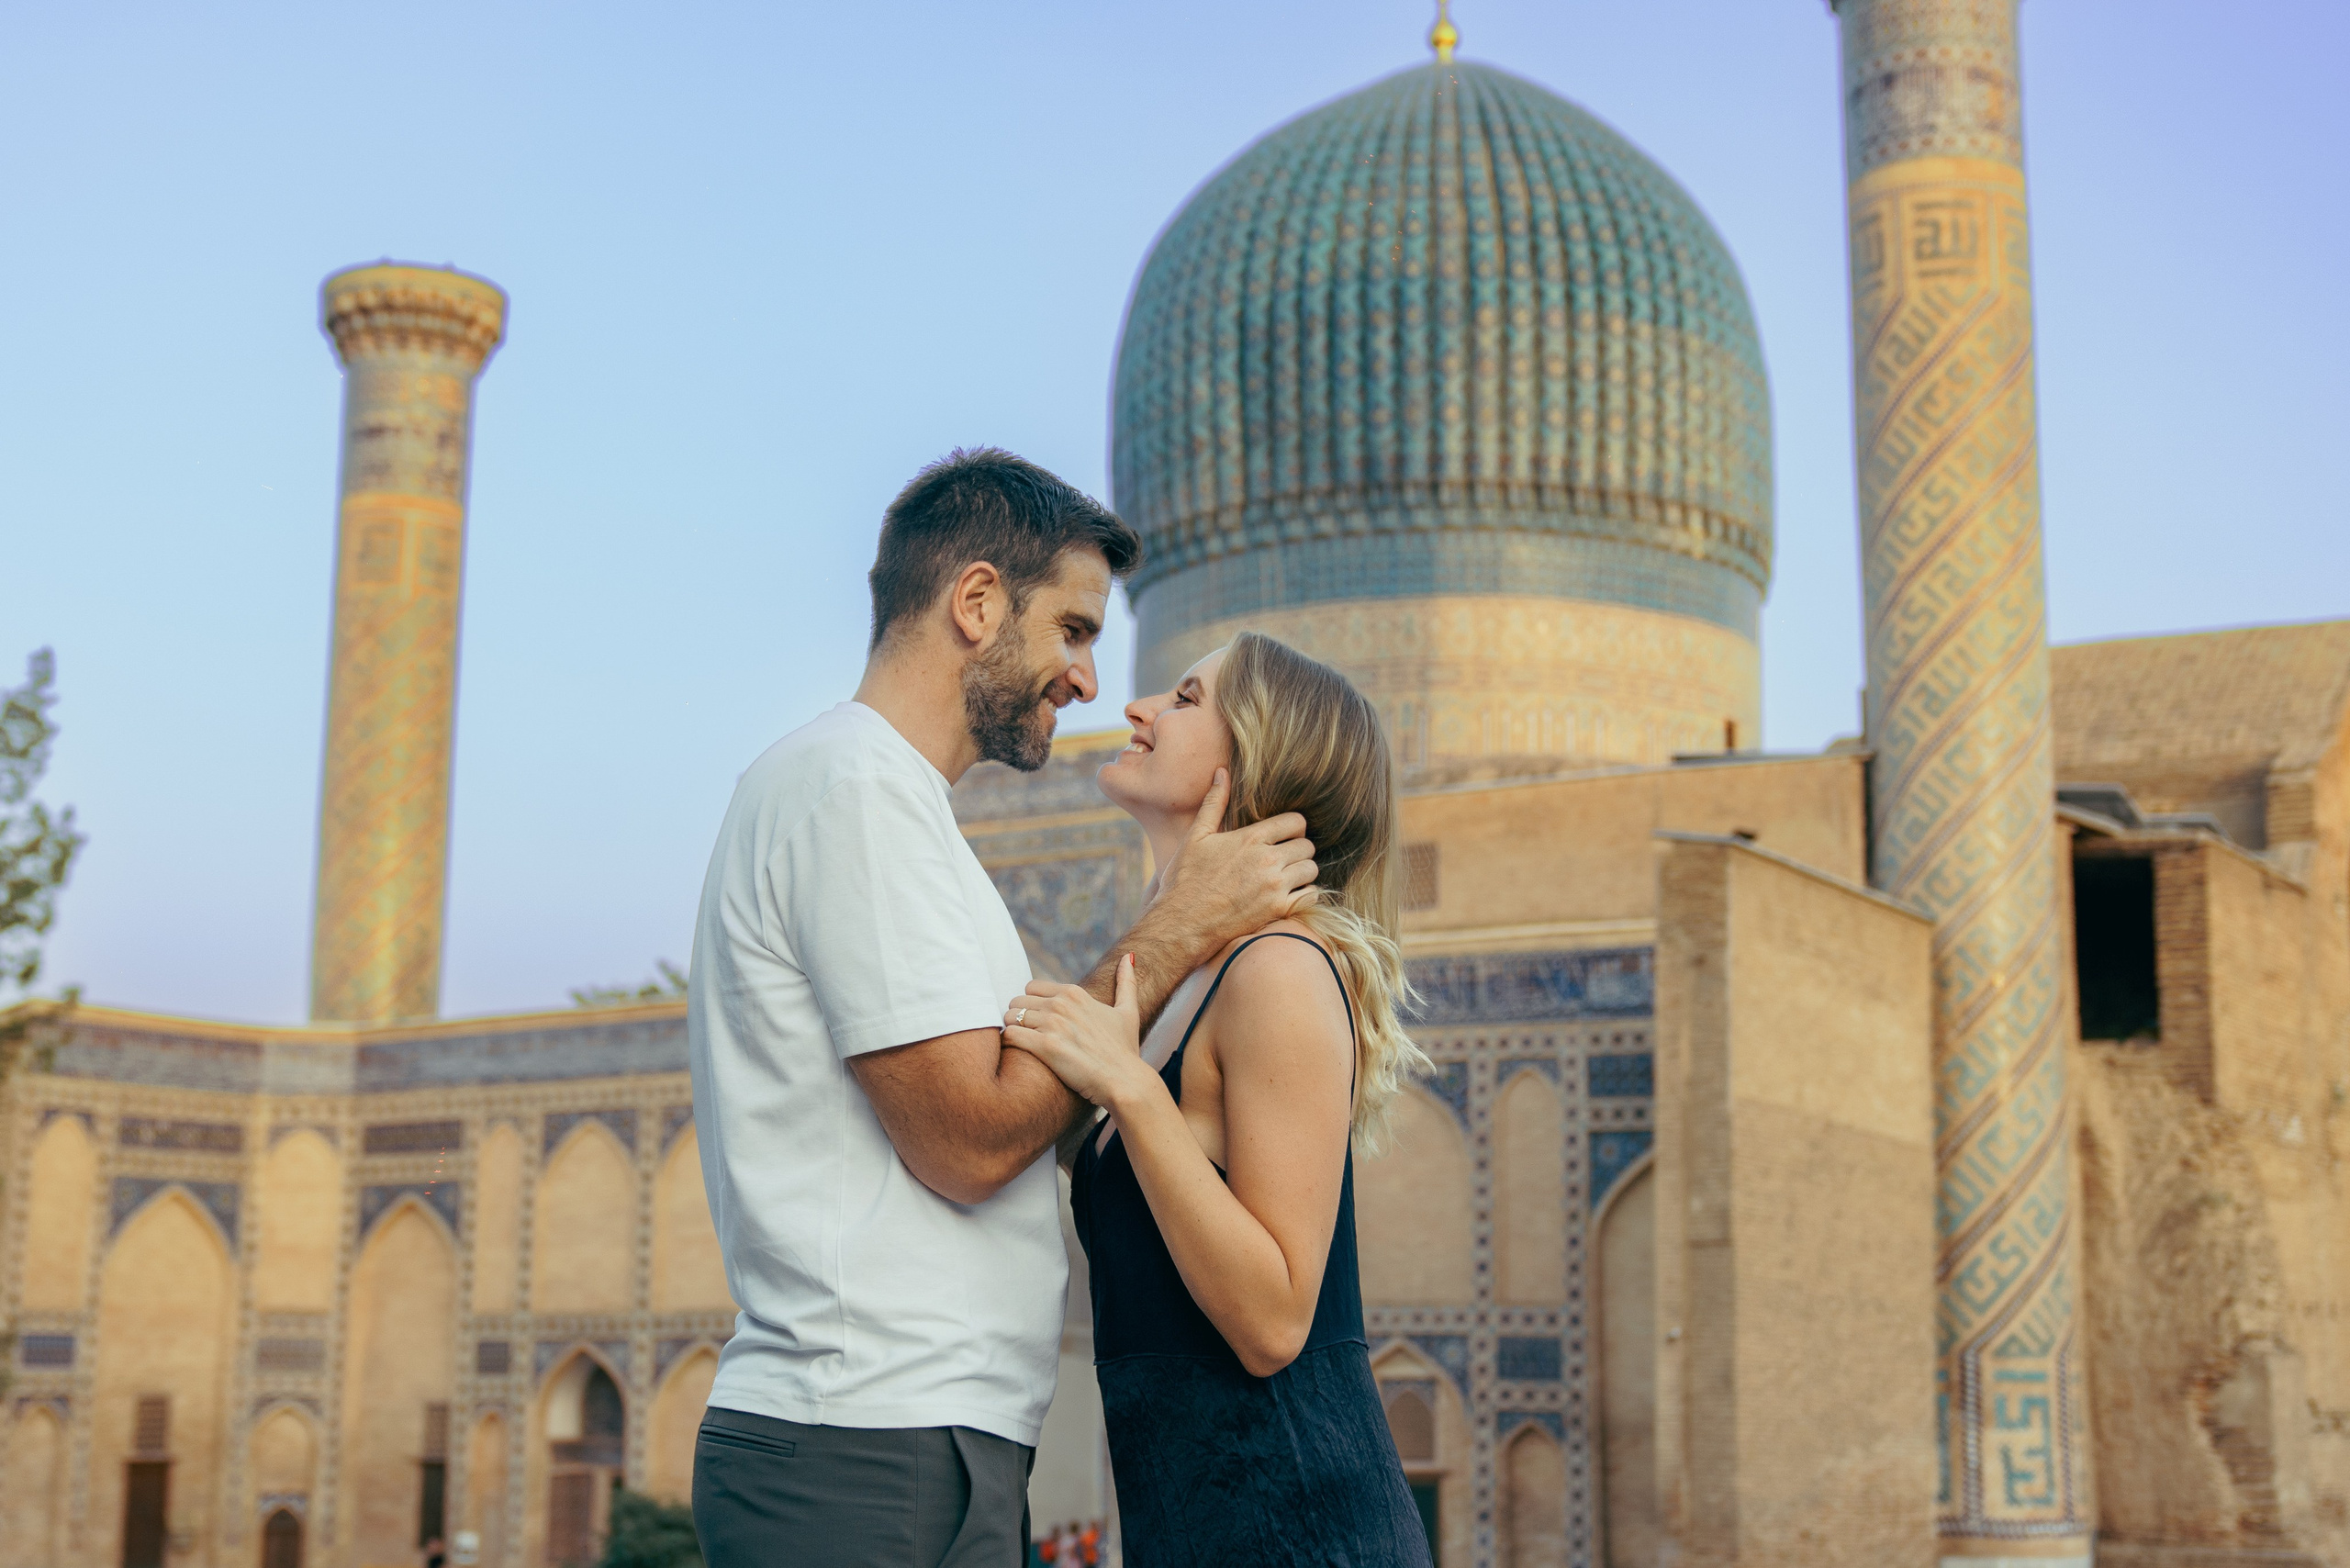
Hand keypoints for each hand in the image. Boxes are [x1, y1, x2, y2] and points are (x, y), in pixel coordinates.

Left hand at [1003, 955, 1156, 1112]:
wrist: (1125, 1081)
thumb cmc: (1125, 1049)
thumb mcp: (1128, 1011)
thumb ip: (1126, 982)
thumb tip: (1128, 957)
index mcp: (1075, 992)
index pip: (1032, 987)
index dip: (1032, 1004)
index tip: (1036, 1020)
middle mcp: (1061, 1003)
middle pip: (1018, 1000)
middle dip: (1018, 1016)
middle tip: (1026, 1034)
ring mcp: (1053, 1024)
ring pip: (1010, 1016)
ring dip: (1012, 1029)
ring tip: (1021, 1044)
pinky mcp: (1045, 1046)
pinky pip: (1011, 1035)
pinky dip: (1009, 1043)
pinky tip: (1017, 1053)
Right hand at [1154, 769, 1316, 950]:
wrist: (1182, 923)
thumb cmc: (1185, 879)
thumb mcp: (1196, 836)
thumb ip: (1214, 803)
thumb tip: (1222, 772)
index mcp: (1251, 838)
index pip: (1296, 822)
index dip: (1293, 827)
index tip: (1284, 836)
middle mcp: (1268, 860)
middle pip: (1307, 846)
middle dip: (1298, 850)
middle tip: (1284, 859)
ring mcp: (1275, 887)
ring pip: (1311, 870)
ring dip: (1302, 873)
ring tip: (1287, 877)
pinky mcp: (1278, 911)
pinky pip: (1311, 896)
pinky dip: (1305, 895)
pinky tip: (1289, 896)